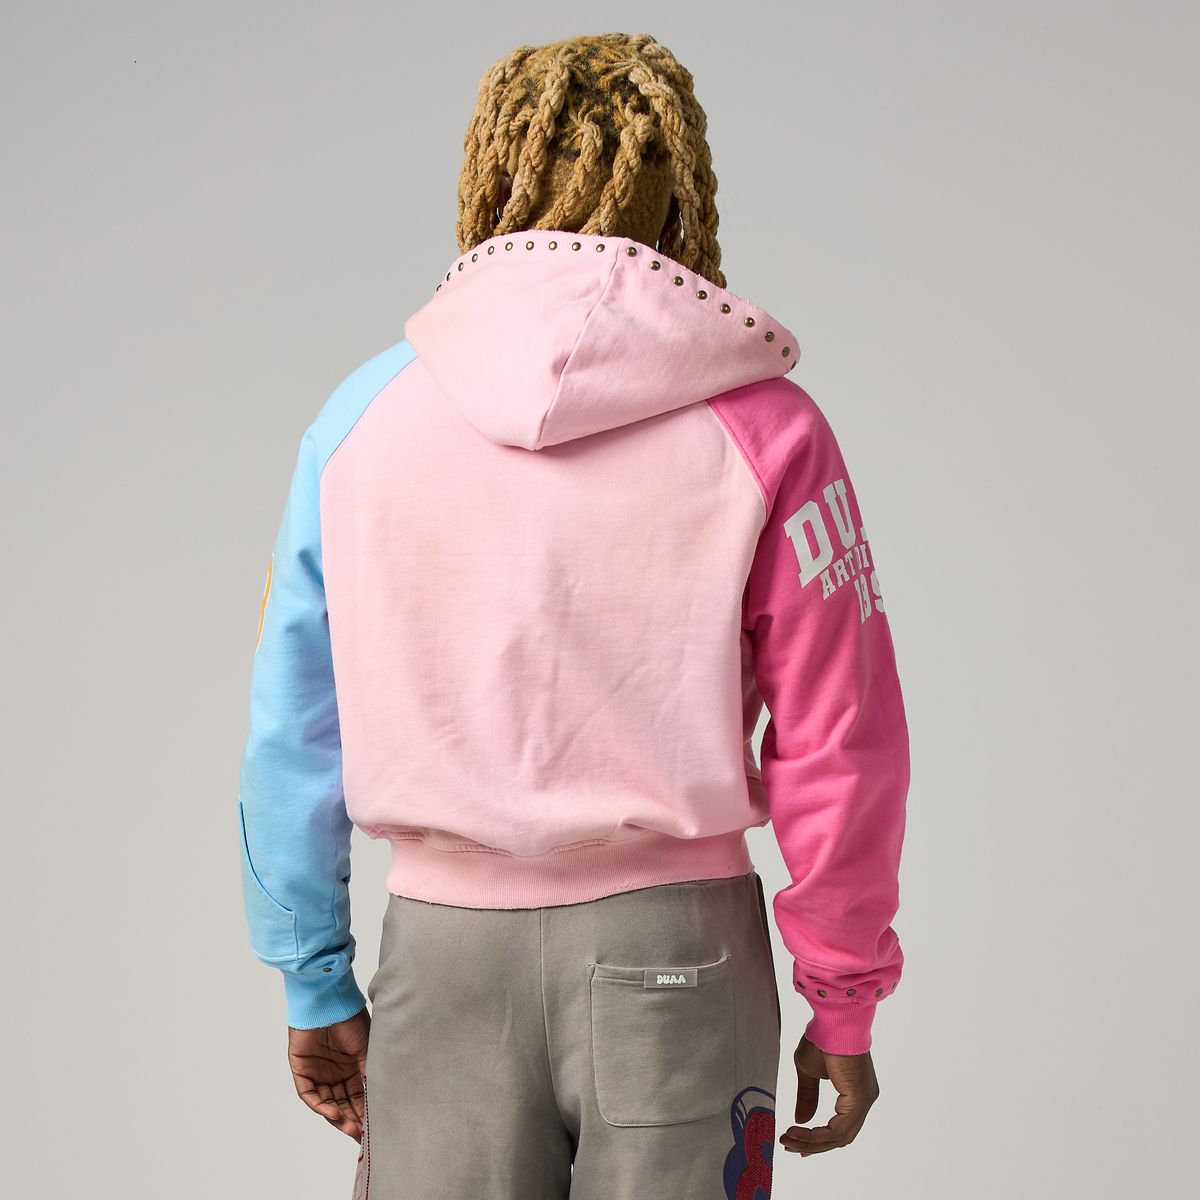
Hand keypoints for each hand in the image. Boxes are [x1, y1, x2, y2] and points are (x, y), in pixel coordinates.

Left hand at [287, 1007, 370, 1141]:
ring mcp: (317, 1073)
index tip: (373, 1130)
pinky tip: (333, 1114)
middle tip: (361, 1136)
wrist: (328, 1000)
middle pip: (342, 1103)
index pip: (358, 1096)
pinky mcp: (302, 1071)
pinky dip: (320, 1106)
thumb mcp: (366, 1049)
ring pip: (327, 1103)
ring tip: (350, 1129)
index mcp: (351, 1067)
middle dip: (352, 1120)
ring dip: (338, 1117)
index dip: (365, 1113)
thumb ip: (369, 1073)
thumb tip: (377, 1099)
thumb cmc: (350, 1018)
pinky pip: (309, 1094)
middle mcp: (334, 1073)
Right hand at [778, 1035, 879, 1155]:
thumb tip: (801, 1120)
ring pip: (839, 1137)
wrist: (832, 1019)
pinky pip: (839, 1129)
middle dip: (813, 1145)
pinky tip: (799, 1133)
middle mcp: (864, 1100)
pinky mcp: (859, 1098)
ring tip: (788, 1140)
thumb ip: (807, 1096)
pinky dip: (818, 1135)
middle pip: (840, 1137)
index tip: (798, 1144)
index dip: (819, 1139)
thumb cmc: (822, 1038)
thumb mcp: (808, 1071)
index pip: (840, 1127)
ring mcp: (863, 1100)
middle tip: (789, 1146)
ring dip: (812, 1143)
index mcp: (855, 1093)